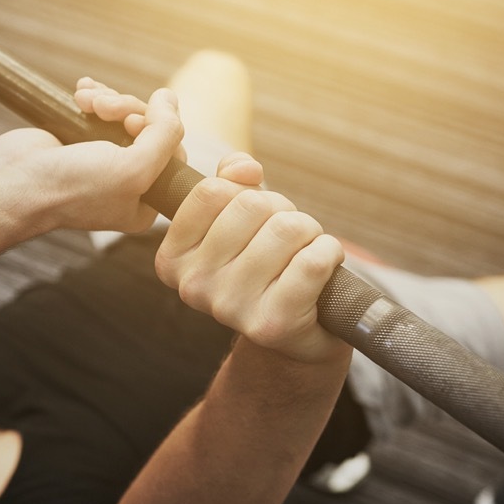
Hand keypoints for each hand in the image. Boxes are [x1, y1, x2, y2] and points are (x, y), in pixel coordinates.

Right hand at [0, 82, 183, 233]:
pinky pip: (100, 109)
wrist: (12, 184)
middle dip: (128, 109)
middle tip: (104, 109)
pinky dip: (94, 94)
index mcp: (144, 202)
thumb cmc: (70, 187)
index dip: (159, 129)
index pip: (174, 152)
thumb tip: (169, 97)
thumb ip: (165, 134)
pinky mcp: (79, 140)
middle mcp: (126, 182)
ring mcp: (101, 159)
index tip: (131, 126)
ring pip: (124, 113)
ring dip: (108, 99)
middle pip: (149, 128)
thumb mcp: (133, 169)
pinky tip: (81, 90)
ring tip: (85, 100)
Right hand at [154, 154, 348, 364]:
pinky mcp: (271, 325)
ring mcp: (229, 309)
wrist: (294, 334)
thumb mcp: (236, 221)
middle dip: (282, 210)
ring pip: (286, 230)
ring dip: (310, 232)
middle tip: (288, 237)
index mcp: (173, 260)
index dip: (246, 191)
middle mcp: (193, 287)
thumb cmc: (263, 267)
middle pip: (251, 206)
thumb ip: (229, 182)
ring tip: (304, 253)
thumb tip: (244, 168)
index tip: (255, 215)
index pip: (211, 193)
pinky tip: (324, 267)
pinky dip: (329, 253)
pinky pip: (312, 261)